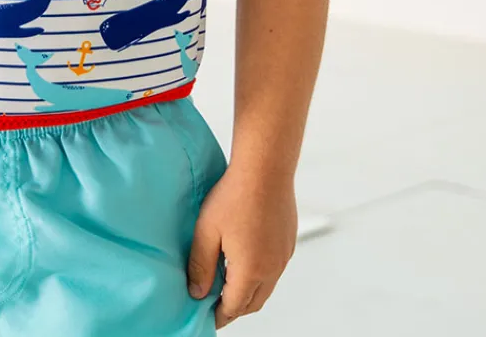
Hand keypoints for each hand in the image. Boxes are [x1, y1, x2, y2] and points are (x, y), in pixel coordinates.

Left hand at [187, 164, 297, 327]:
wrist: (265, 169)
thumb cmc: (234, 195)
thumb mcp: (206, 231)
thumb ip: (200, 265)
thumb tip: (197, 292)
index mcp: (251, 271)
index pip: (233, 307)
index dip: (218, 315)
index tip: (207, 317)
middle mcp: (272, 269)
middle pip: (252, 303)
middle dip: (234, 308)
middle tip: (215, 305)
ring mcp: (283, 256)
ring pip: (266, 288)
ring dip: (248, 292)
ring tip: (227, 284)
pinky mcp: (288, 242)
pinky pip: (274, 270)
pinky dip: (259, 275)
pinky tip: (245, 260)